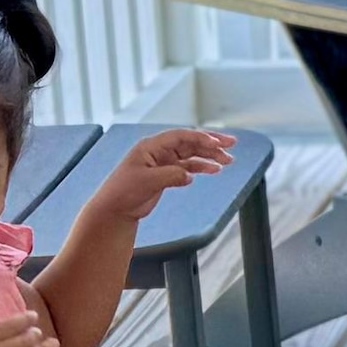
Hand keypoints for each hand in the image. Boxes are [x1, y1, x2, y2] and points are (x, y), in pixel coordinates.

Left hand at [91, 126, 235, 223]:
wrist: (115, 209)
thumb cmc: (123, 192)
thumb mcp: (147, 181)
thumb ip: (170, 175)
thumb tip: (189, 175)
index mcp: (151, 146)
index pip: (181, 136)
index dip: (200, 138)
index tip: (218, 144)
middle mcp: (159, 151)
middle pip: (190, 142)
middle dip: (211, 143)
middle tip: (231, 145)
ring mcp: (163, 162)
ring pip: (191, 155)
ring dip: (209, 156)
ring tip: (228, 161)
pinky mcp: (166, 174)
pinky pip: (188, 167)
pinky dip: (201, 167)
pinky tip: (213, 170)